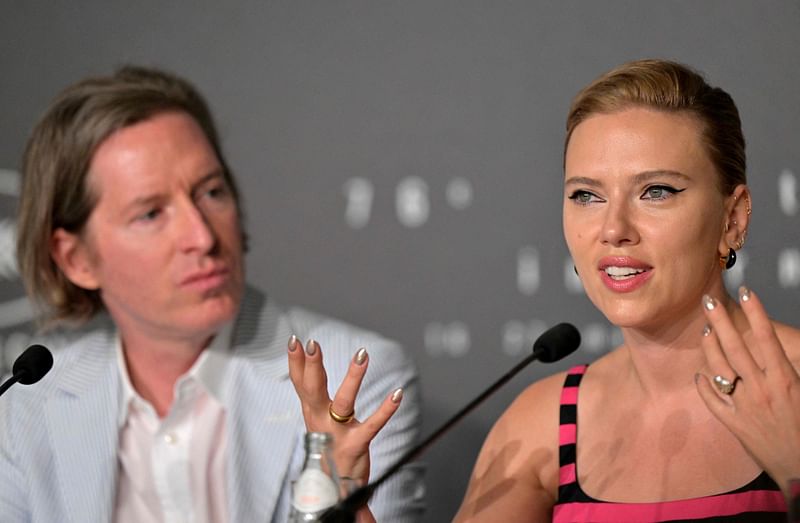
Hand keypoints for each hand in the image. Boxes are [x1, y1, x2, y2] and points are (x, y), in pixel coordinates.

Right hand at [287, 335, 403, 486]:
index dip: (295, 362)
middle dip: (311, 366)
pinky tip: (397, 393)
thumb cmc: (328, 448)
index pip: (300, 383)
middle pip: (313, 389)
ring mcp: (338, 433)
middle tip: (313, 344)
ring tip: (362, 354)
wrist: (333, 490)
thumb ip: (313, 395)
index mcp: (312, 412)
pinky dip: (386, 409)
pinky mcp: (356, 445)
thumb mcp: (316, 420)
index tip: (294, 340)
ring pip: (344, 401)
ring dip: (353, 377)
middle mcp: (321, 421)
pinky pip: (373, 425)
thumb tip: (307, 363)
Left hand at [696, 286, 799, 496]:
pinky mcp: (735, 425)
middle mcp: (762, 389)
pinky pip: (714, 401)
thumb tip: (781, 350)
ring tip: (705, 329)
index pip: (766, 339)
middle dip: (721, 322)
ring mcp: (745, 407)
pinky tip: (698, 375)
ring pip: (719, 370)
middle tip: (707, 302)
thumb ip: (794, 368)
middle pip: (736, 348)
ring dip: (710, 348)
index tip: (747, 291)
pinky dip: (704, 387)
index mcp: (785, 380)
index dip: (757, 313)